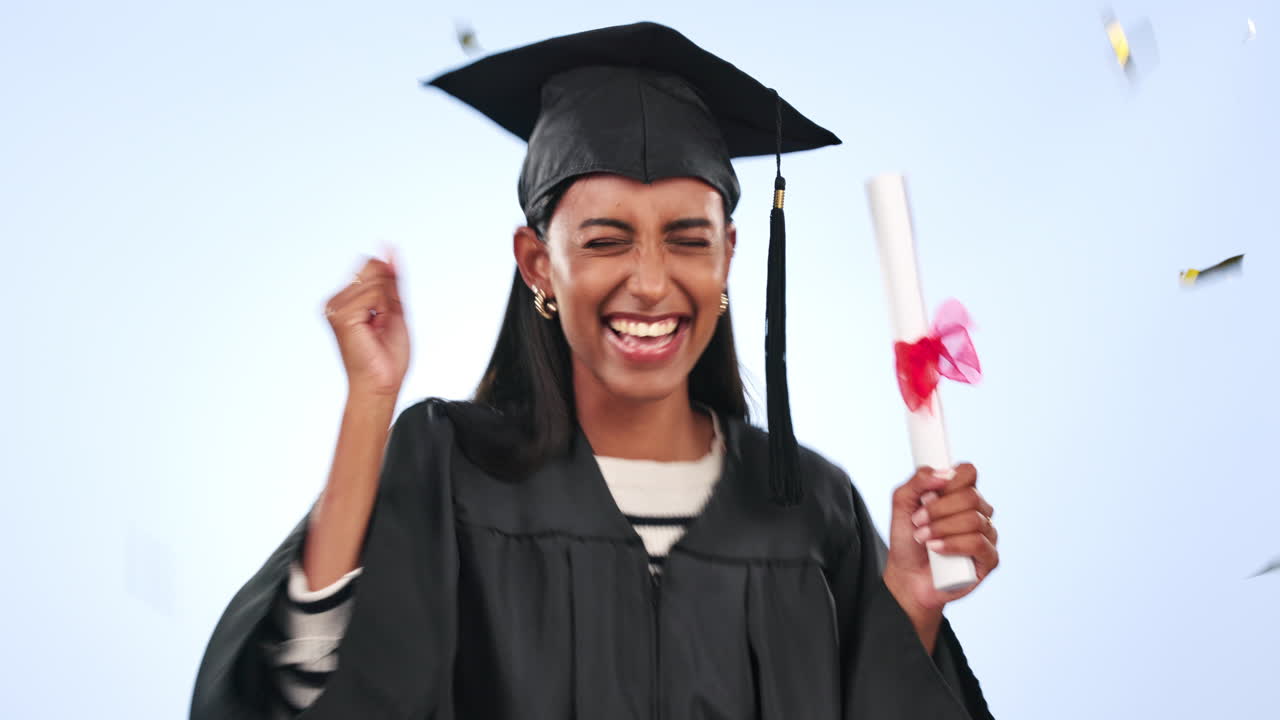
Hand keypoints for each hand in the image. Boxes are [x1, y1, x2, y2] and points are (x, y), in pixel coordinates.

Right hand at [323, 249, 409, 397]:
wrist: (381, 384)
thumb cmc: (386, 357)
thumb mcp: (395, 309)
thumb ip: (392, 279)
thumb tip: (390, 250)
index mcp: (346, 301)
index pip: (372, 267)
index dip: (388, 288)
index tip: (384, 314)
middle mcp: (336, 303)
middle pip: (372, 270)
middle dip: (388, 297)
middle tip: (381, 325)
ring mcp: (335, 308)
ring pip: (374, 281)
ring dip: (385, 305)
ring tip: (377, 329)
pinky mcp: (340, 315)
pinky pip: (373, 293)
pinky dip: (382, 310)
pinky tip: (372, 328)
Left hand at [883, 464, 997, 612]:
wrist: (907, 576)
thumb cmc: (907, 539)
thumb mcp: (901, 504)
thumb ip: (917, 482)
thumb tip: (942, 473)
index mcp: (961, 494)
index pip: (968, 472)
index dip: (949, 480)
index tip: (926, 494)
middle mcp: (979, 512)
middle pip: (970, 496)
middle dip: (938, 509)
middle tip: (917, 521)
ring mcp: (987, 535)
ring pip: (974, 519)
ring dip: (941, 528)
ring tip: (922, 538)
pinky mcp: (989, 559)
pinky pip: (978, 543)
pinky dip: (952, 544)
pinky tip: (936, 550)